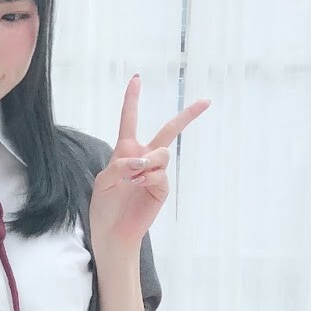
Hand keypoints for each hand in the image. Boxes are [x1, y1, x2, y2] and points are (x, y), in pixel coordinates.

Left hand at [88, 75, 210, 250]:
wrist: (112, 233)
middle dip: (187, 116)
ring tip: (134, 178)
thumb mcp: (104, 180)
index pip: (129, 120)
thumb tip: (143, 161)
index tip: (137, 78)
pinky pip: (160, 173)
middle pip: (168, 130)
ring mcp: (154, 173)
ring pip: (162, 153)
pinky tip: (138, 186)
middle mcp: (143, 158)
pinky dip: (148, 177)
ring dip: (148, 162)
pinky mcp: (161, 188)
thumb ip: (120, 164)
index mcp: (125, 151)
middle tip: (206, 101)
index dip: (132, 99)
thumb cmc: (105, 207)